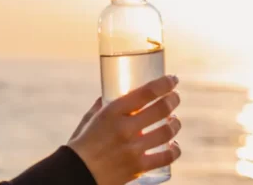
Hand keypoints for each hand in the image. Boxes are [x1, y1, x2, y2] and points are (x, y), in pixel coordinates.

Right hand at [68, 75, 182, 184]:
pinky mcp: (138, 167)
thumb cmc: (80, 144)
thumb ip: (102, 107)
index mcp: (112, 112)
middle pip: (161, 109)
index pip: (146, 92)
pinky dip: (174, 150)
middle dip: (173, 100)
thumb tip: (111, 94)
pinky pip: (166, 157)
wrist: (76, 173)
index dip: (164, 84)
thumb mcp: (89, 120)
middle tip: (174, 98)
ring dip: (175, 124)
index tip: (172, 79)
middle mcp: (125, 128)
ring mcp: (133, 148)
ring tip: (174, 121)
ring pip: (167, 132)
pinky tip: (174, 146)